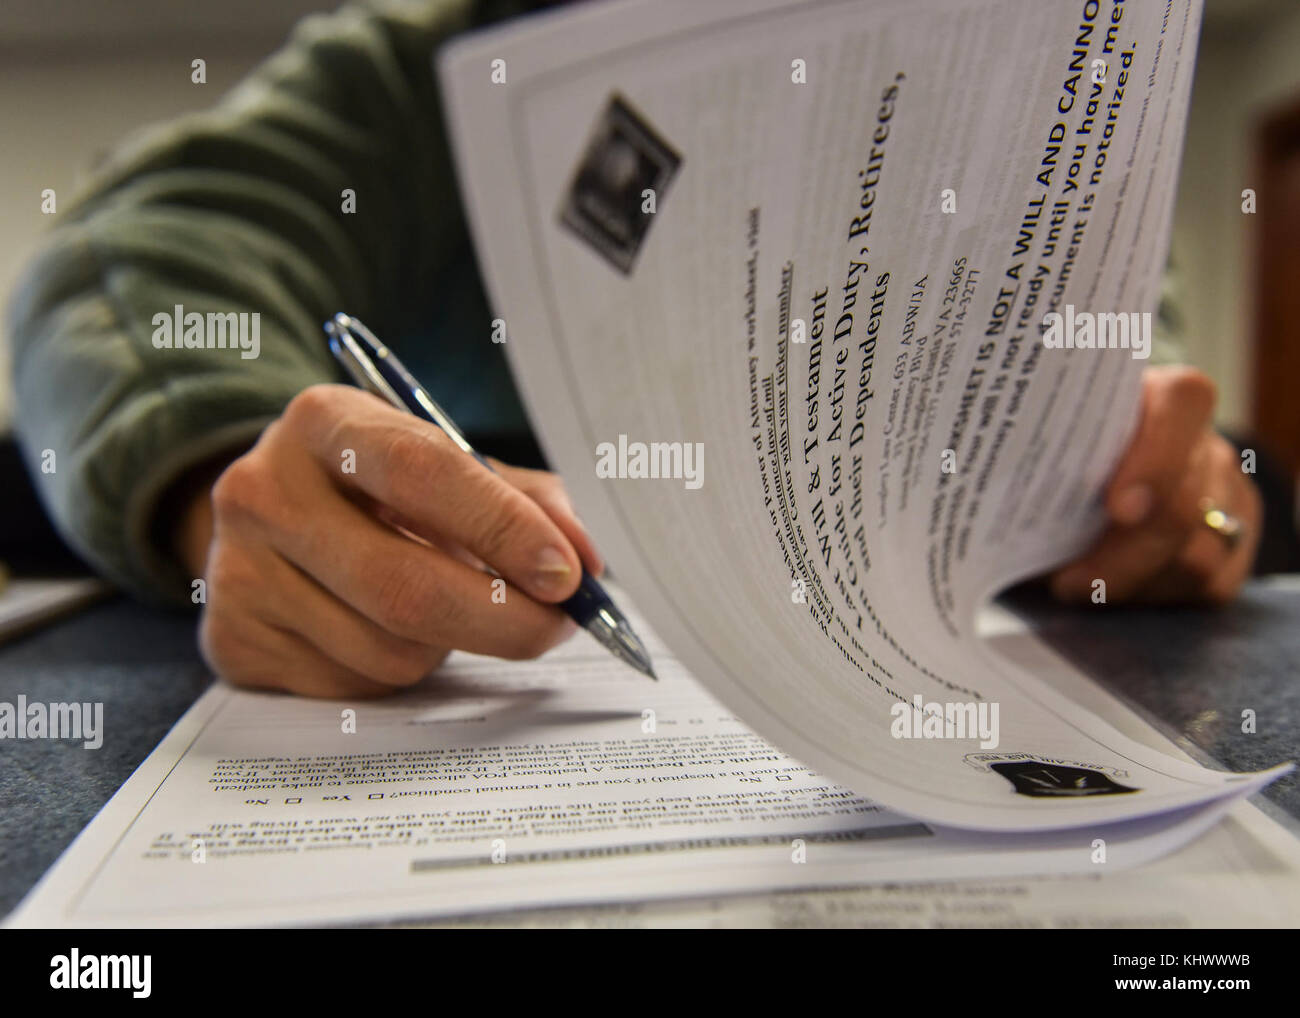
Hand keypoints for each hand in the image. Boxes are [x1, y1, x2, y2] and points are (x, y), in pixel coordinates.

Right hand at [180, 384, 601, 697]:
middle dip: (504, 618)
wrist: (268, 516)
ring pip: (388, 649)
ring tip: (451, 609)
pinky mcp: (234, 643)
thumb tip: (586, 562)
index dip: (503, 526)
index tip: (567, 572)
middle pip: (403, 584)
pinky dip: (401, 672)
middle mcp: (264, 491)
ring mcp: (239, 572)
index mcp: (323, 422)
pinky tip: (392, 631)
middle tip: (558, 626)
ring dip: (451, 646)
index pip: (421, 471)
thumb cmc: (377, 488)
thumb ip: (521, 500)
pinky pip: (355, 686)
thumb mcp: (441, 464)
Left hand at [1049, 366, 1260, 605]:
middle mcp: (1203, 445)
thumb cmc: (1047, 462)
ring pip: (1196, 557)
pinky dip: (1150, 597)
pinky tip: (1108, 592)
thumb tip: (984, 480)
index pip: (1183, 403)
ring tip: (1075, 585)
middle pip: (1184, 505)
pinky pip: (1206, 586)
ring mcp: (1225, 495)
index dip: (1157, 458)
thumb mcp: (1034, 446)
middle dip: (1121, 555)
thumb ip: (1026, 455)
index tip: (1115, 508)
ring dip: (1128, 582)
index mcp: (1159, 398)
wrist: (1069, 490)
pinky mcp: (1233, 546)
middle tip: (1066, 579)